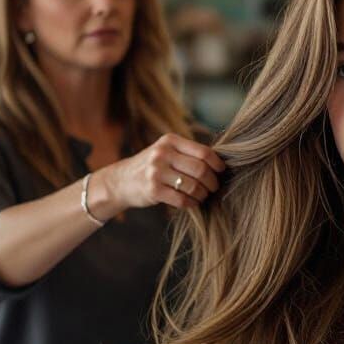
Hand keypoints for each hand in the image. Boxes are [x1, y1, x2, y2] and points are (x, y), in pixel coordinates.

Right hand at [93, 133, 226, 215]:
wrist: (121, 180)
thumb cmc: (153, 166)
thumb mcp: (166, 151)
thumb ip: (188, 154)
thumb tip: (221, 164)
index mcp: (170, 141)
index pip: (203, 152)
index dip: (217, 164)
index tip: (221, 171)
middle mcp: (162, 154)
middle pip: (200, 169)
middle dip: (212, 182)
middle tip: (214, 188)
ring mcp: (156, 172)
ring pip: (193, 186)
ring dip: (203, 194)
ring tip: (202, 196)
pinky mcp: (153, 190)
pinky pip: (182, 199)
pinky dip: (192, 203)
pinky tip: (192, 202)